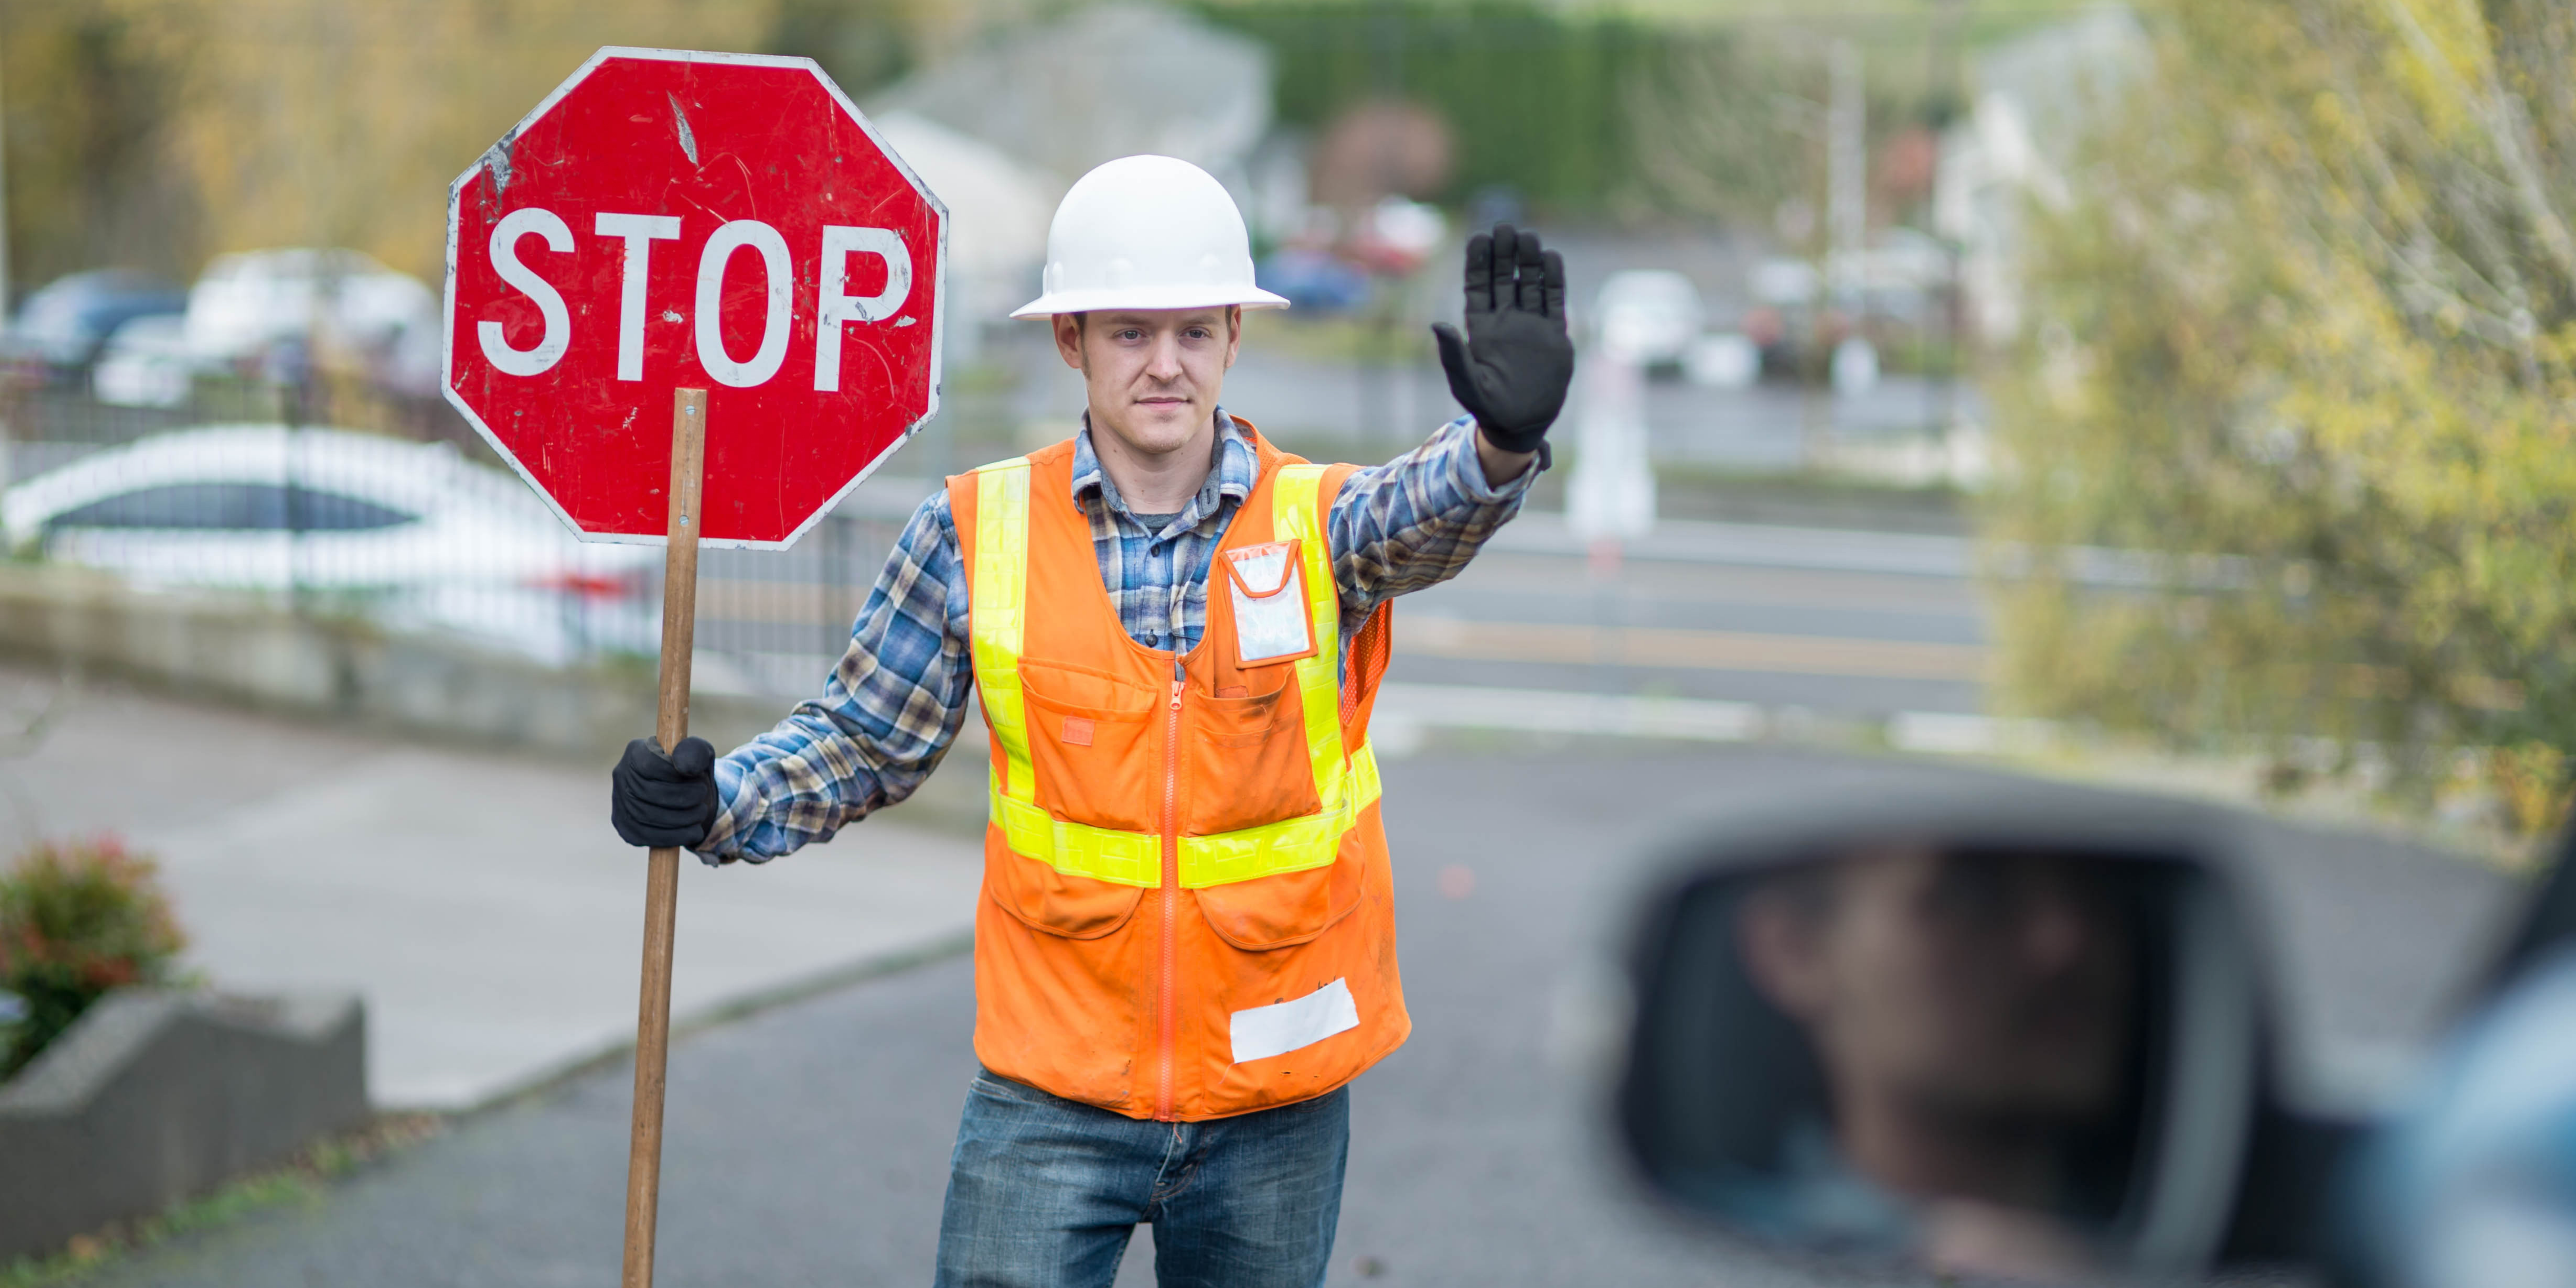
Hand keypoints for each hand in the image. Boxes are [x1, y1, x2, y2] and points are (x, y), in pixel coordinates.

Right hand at [611, 736, 717, 848]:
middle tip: (702, 798)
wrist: (687, 795)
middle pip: (648, 793)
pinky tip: (693, 832)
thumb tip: (684, 766)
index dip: (677, 776)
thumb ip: (694, 752)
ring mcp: (619, 802)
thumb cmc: (691, 771)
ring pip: (646, 816)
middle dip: (683, 798)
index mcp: (635, 751)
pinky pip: (645, 836)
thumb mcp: (700, 755)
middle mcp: (621, 775)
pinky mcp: (624, 826)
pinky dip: (673, 837)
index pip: (650, 765)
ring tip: (700, 813)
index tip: (699, 780)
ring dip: (682, 818)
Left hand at [1431, 223, 1573, 455]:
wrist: (1520, 424)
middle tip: (1505, 228)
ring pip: (1529, 284)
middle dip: (1503, 254)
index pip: (1478, 287)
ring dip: (1528, 261)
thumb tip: (1437, 324)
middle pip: (1504, 278)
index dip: (1478, 263)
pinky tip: (1551, 258)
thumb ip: (1453, 353)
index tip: (1479, 238)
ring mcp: (1530, 325)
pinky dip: (1553, 280)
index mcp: (1481, 328)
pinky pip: (1553, 300)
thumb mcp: (1465, 382)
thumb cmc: (1487, 407)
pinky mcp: (1554, 334)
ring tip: (1528, 236)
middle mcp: (1505, 321)